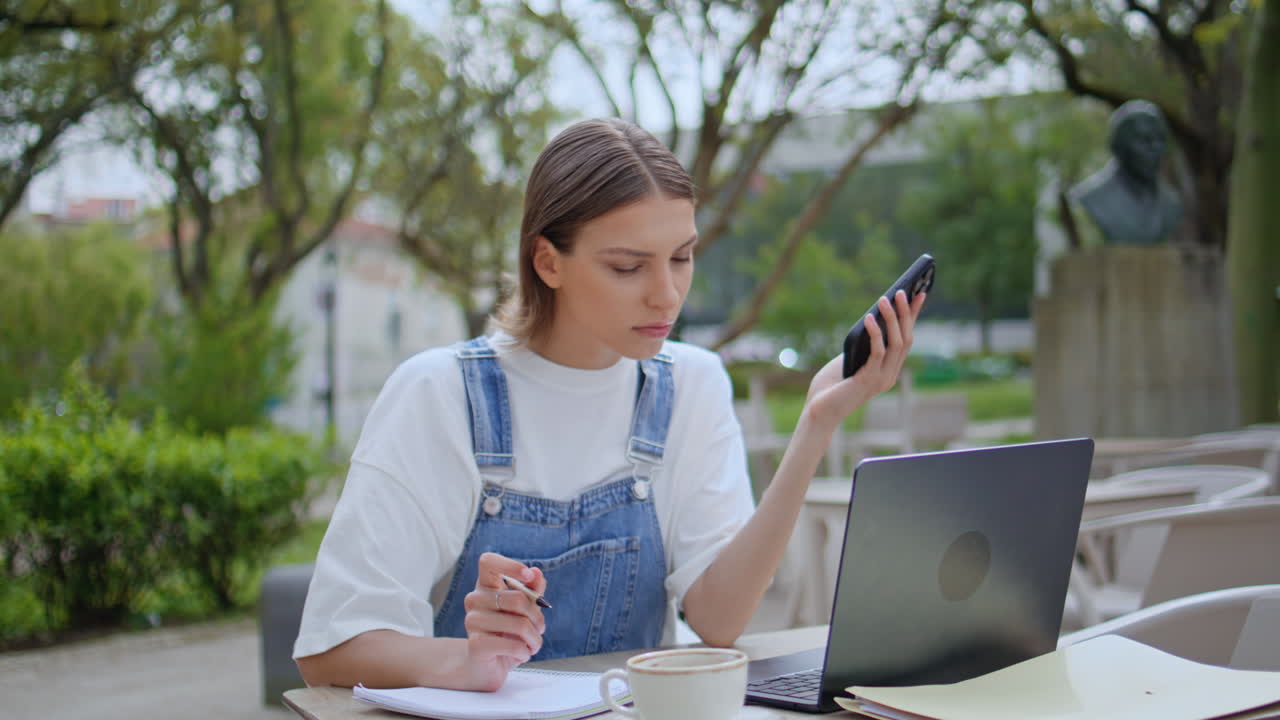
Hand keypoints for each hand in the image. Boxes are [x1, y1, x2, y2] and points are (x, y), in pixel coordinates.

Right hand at [460, 552, 546, 690]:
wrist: (489, 665)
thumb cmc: (508, 633)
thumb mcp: (524, 611)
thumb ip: (532, 590)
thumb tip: (536, 572)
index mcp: (485, 586)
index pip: (488, 561)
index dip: (510, 565)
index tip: (528, 576)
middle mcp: (474, 599)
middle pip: (517, 599)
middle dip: (537, 618)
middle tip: (539, 629)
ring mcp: (472, 621)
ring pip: (519, 624)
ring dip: (534, 639)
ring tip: (532, 645)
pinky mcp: (475, 644)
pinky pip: (513, 645)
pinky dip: (525, 652)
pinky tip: (522, 654)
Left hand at [804, 290, 924, 432]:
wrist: (818, 411)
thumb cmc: (830, 385)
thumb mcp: (849, 359)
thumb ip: (862, 344)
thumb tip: (872, 317)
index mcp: (888, 370)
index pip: (906, 339)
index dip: (913, 317)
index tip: (919, 294)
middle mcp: (890, 375)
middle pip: (906, 339)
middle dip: (905, 313)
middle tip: (901, 291)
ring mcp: (882, 379)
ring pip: (896, 344)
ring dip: (891, 319)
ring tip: (884, 299)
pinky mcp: (868, 380)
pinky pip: (877, 352)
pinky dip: (875, 333)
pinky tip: (868, 318)